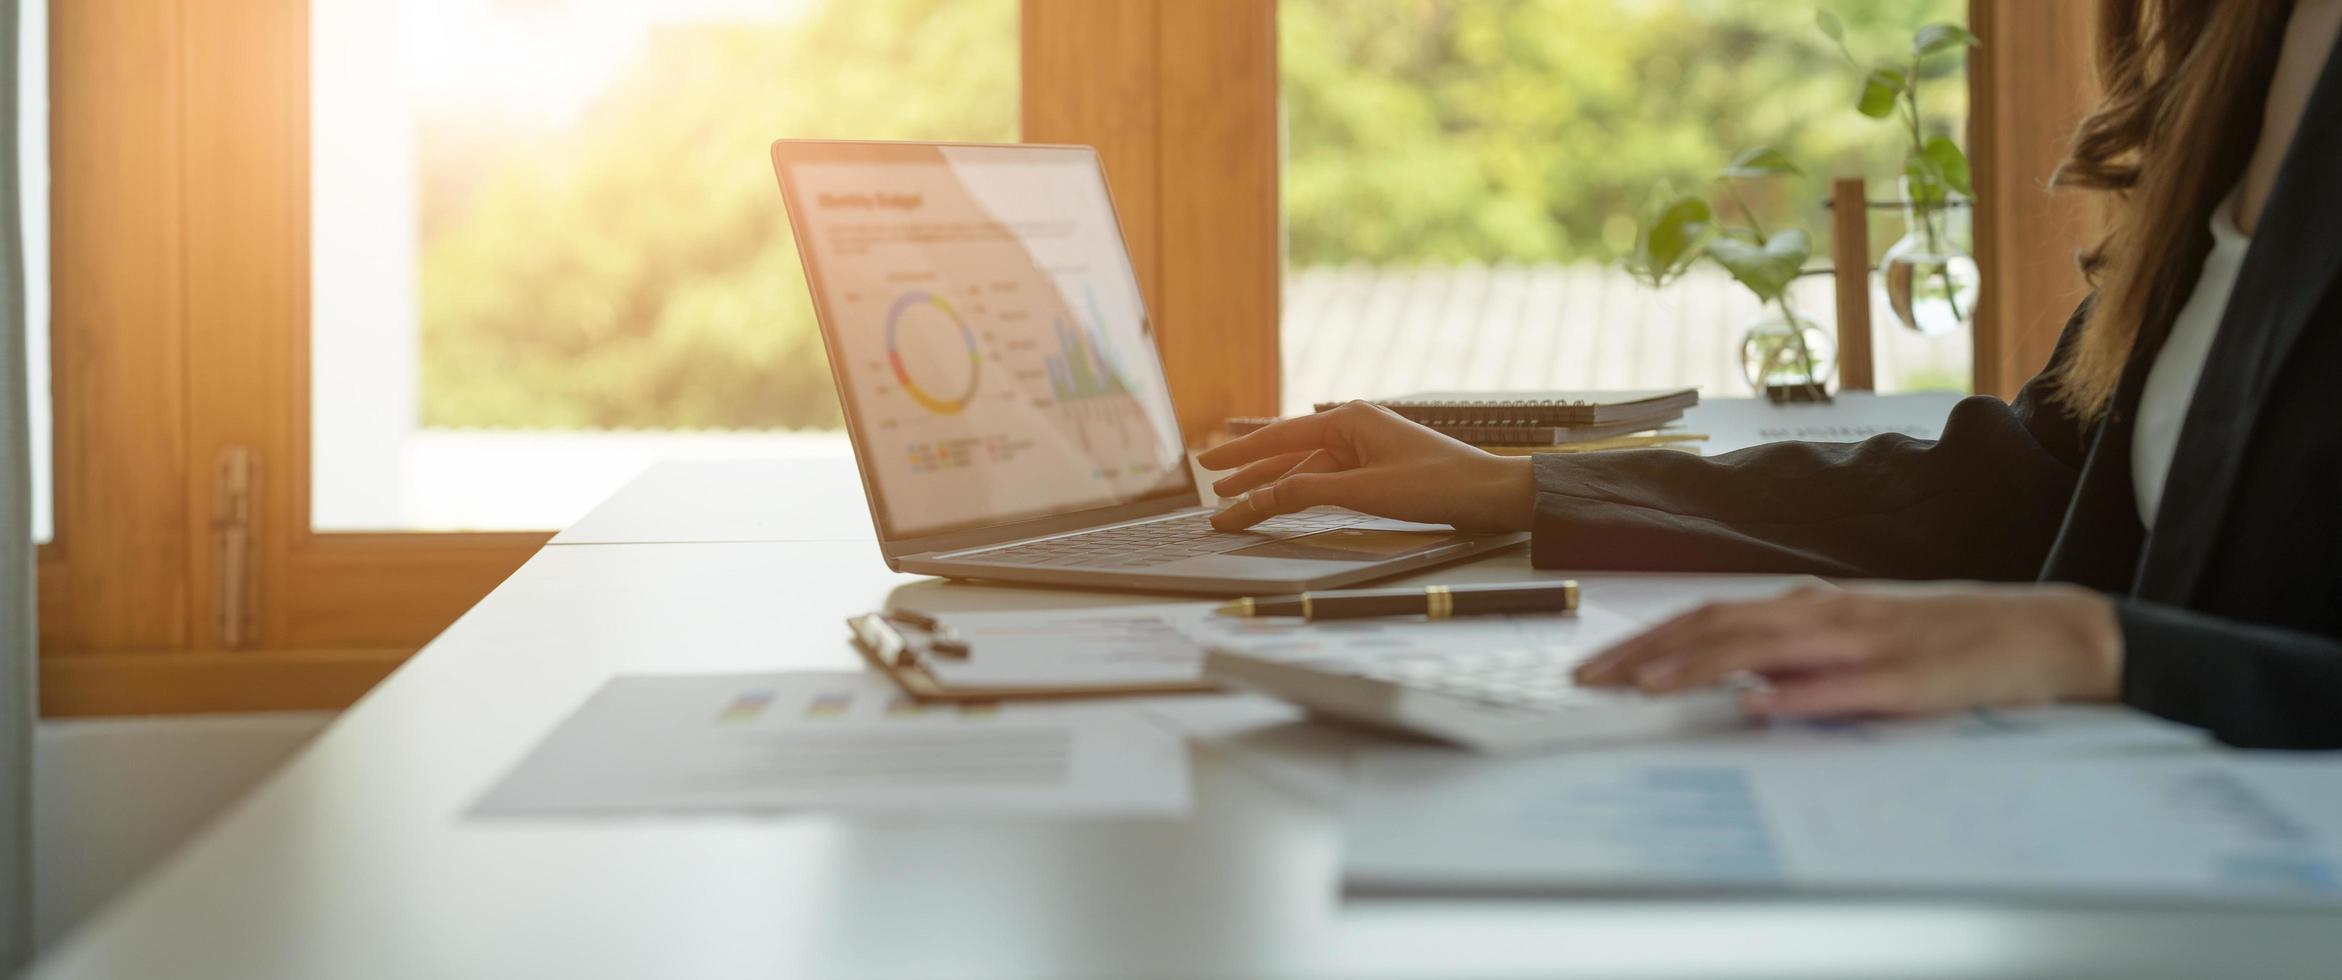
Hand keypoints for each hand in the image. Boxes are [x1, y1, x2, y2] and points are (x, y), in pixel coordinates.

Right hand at [1196, 401, 1535, 531]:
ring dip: (1271, 483)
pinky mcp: (1378, 469)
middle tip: (1210, 481)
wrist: (1492, 494)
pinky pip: (1327, 477)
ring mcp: (1366, 447)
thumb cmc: (1435, 485)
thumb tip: (1251, 501)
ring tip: (1236, 497)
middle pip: (1287, 448)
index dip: (1239, 455)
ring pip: (1305, 466)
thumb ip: (1301, 494)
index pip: (1278, 436)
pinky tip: (1284, 497)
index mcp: (1348, 418)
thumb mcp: (1361, 492)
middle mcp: (1354, 426)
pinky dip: (1300, 489)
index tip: (1205, 466)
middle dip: (1248, 467)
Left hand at [1573, 583, 2123, 718]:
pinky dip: (1797, 695)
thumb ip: (1796, 653)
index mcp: (1812, 607)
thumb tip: (1733, 676)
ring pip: (1767, 649)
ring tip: (1648, 687)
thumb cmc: (1942, 640)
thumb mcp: (1856, 638)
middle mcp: (1828, 615)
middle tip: (1592, 681)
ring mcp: (1866, 644)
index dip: (1649, 640)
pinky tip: (1758, 706)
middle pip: (1720, 627)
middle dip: (1650, 653)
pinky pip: (1843, 688)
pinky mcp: (1906, 681)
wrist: (2041, 633)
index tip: (1596, 668)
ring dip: (1702, 666)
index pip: (1710, 616)